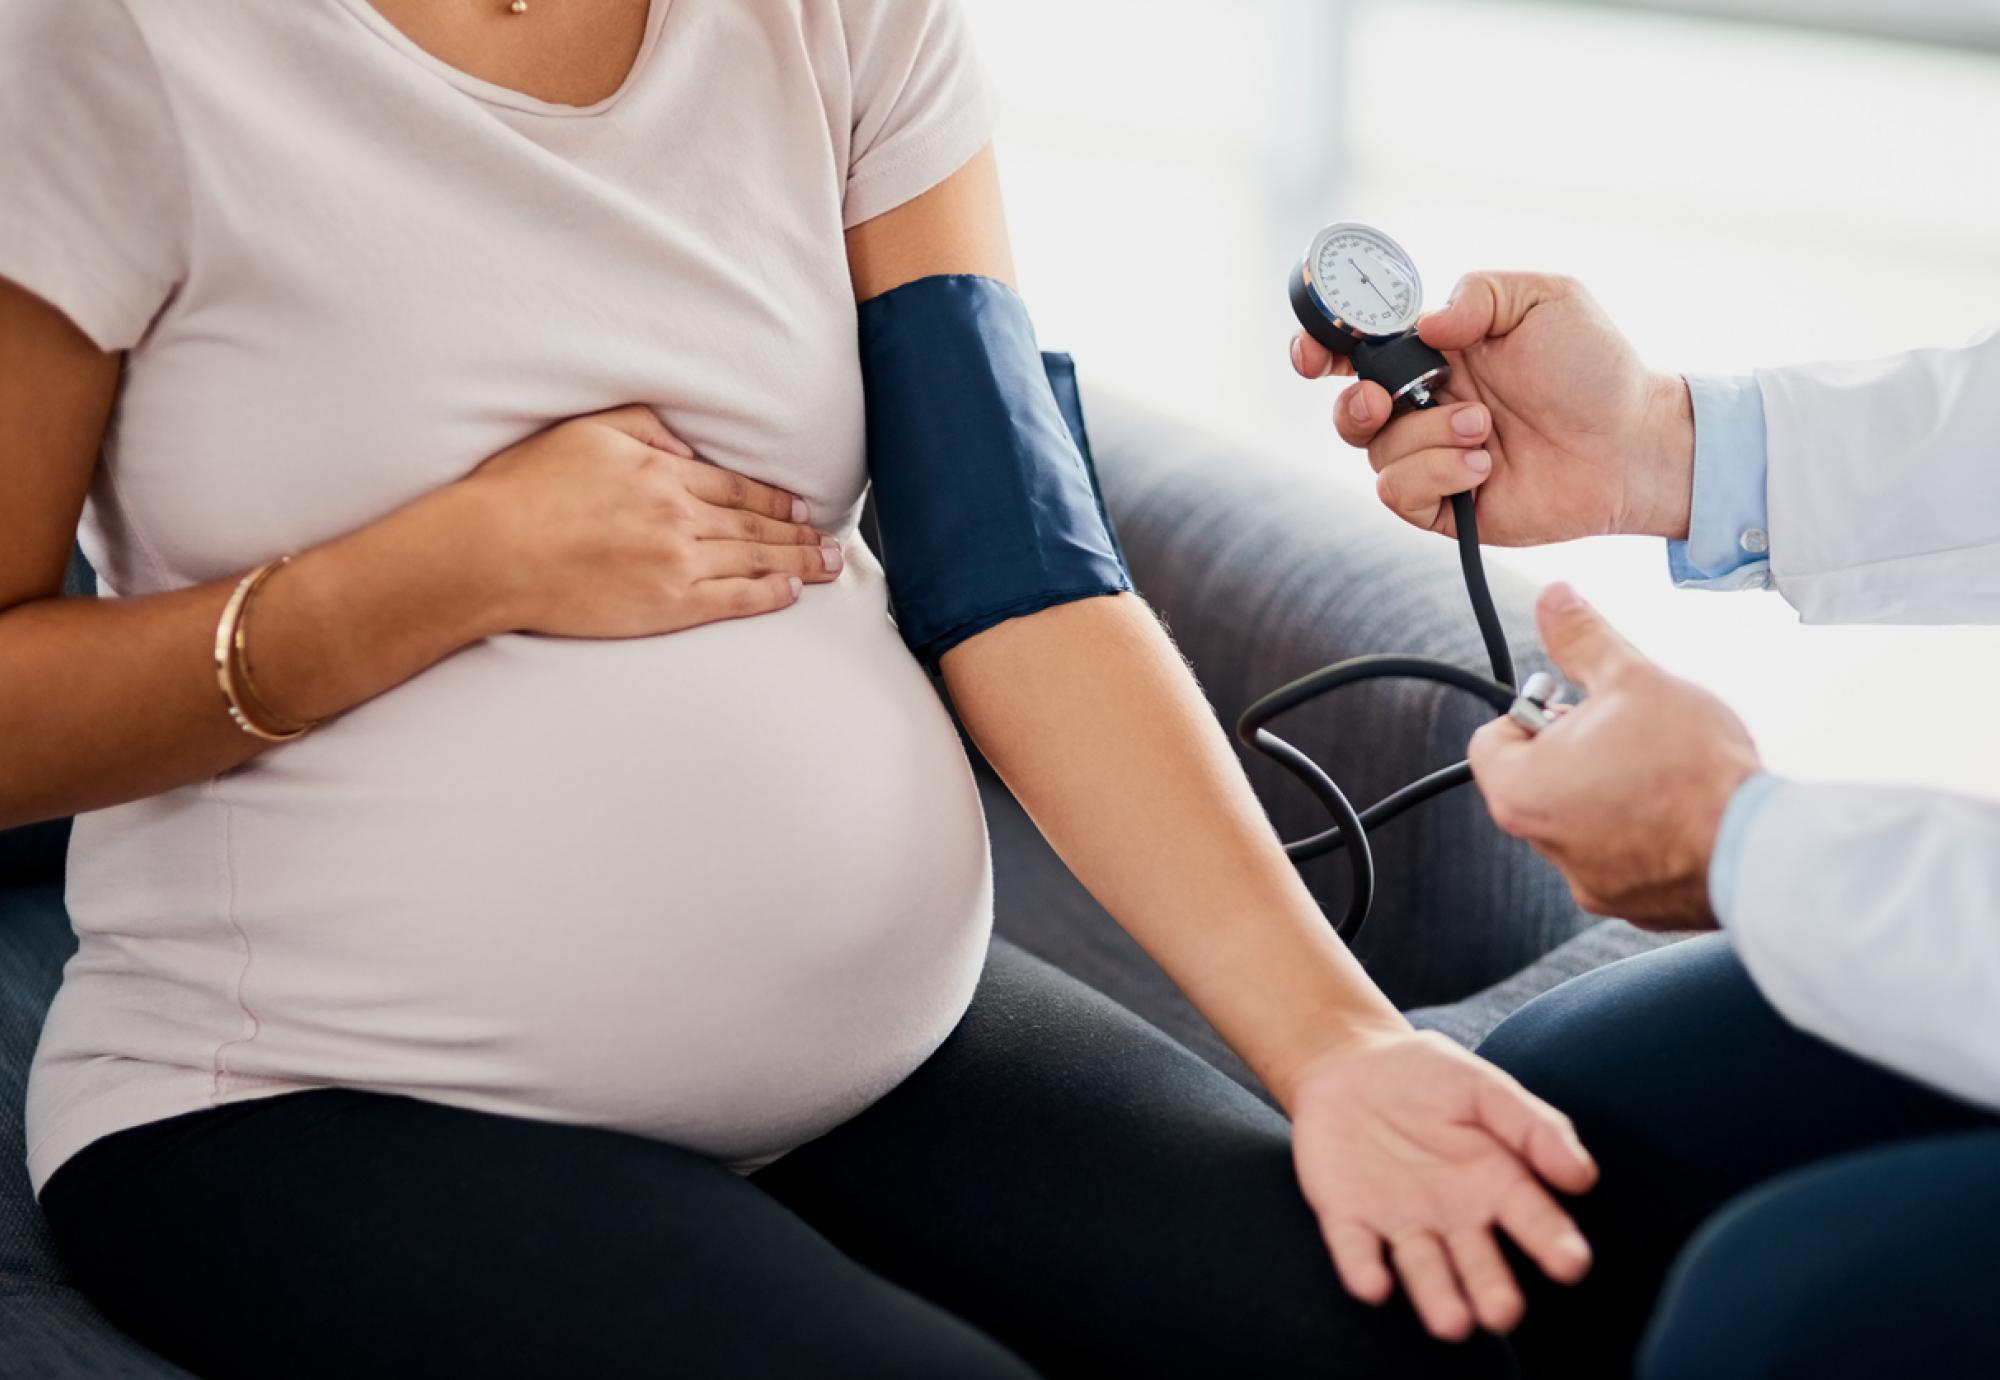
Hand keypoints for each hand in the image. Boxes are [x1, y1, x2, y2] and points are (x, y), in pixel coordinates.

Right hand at [462, 406, 840, 637]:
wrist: (493, 551)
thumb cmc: (525, 489)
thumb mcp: (586, 431)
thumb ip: (644, 427)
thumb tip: (686, 447)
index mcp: (662, 472)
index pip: (735, 487)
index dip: (773, 500)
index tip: (799, 506)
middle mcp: (680, 516)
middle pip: (756, 526)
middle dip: (800, 533)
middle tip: (832, 541)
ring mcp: (677, 563)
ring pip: (754, 561)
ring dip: (797, 562)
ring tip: (827, 566)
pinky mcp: (667, 606)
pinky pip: (732, 600)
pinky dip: (767, 596)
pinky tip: (791, 593)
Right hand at [1290, 272, 1695, 544]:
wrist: (1632, 444)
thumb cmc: (1596, 368)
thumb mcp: (1546, 299)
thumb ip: (1479, 294)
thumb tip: (1423, 324)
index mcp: (1436, 352)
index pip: (1358, 347)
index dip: (1321, 347)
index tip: (1313, 354)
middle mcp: (1426, 404)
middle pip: (1349, 409)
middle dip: (1355, 405)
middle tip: (1385, 400)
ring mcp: (1432, 456)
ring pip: (1376, 454)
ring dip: (1426, 438)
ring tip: (1484, 431)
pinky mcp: (1444, 505)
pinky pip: (1399, 495)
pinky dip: (1435, 477)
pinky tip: (1483, 468)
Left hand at [1290, 1028, 1598, 1339]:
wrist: (1347, 1062)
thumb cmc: (1427, 1077)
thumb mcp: (1483, 1086)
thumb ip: (1531, 1127)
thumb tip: (1583, 1176)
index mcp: (1498, 1183)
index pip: (1533, 1220)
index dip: (1553, 1243)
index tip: (1571, 1265)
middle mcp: (1455, 1218)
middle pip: (1478, 1263)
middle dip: (1491, 1289)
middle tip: (1502, 1313)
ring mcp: (1401, 1222)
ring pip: (1423, 1268)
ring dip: (1435, 1296)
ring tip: (1451, 1323)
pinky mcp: (1348, 1218)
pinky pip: (1356, 1248)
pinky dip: (1363, 1268)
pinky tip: (1374, 1285)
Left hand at [1469, 584, 1760, 926]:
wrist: (1760, 849)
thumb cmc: (1690, 767)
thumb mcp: (1631, 680)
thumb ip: (1582, 640)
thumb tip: (1553, 600)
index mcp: (1521, 793)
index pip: (1491, 741)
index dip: (1533, 712)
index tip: (1576, 705)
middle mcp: (1544, 845)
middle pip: (1538, 780)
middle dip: (1577, 749)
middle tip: (1627, 731)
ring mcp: (1590, 882)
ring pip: (1584, 819)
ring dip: (1612, 791)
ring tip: (1664, 770)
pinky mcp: (1634, 905)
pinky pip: (1626, 857)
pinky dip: (1646, 833)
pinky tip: (1685, 810)